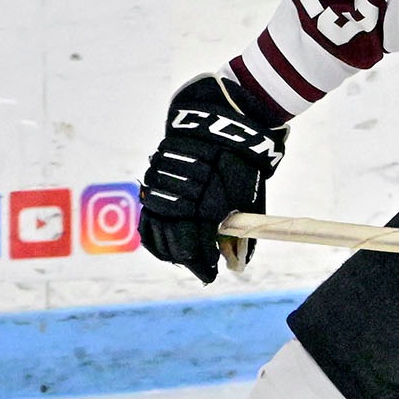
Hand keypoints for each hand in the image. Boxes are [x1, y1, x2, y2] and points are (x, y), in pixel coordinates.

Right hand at [139, 75, 288, 283]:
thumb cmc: (242, 164)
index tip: (209, 274)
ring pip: (156, 229)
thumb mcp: (250, 199)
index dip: (201, 265)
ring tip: (180, 255)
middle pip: (173, 243)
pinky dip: (153, 229)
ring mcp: (163, 189)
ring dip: (168, 246)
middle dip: (186, 259)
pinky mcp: (153, 179)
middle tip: (198, 266)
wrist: (221, 124)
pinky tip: (162, 238)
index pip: (195, 249)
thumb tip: (238, 263)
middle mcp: (180, 199)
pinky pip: (148, 212)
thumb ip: (242, 233)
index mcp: (206, 207)